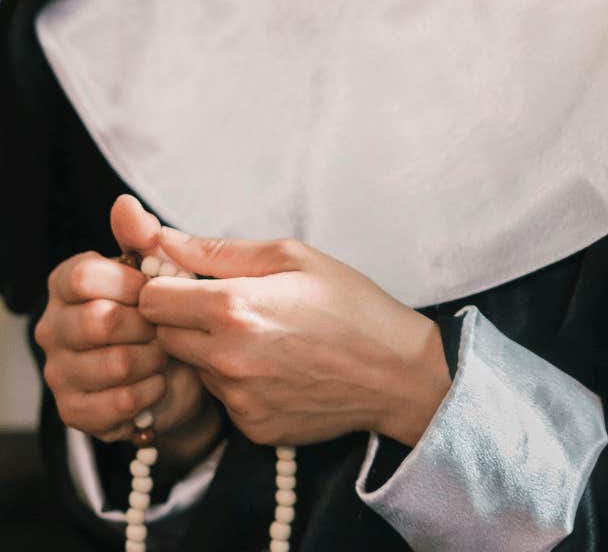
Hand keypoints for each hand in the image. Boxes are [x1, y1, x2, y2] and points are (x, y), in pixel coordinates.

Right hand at [33, 196, 223, 467]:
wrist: (176, 369)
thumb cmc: (161, 309)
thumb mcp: (158, 266)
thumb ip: (141, 236)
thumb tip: (124, 203)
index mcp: (67, 283)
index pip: (85, 278)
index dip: (129, 283)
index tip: (157, 288)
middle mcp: (53, 327)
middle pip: (99, 322)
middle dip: (147, 324)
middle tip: (166, 325)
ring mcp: (59, 372)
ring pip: (115, 364)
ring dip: (154, 359)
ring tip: (165, 353)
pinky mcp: (74, 411)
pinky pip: (117, 403)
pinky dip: (149, 392)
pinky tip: (157, 382)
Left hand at [139, 226, 450, 447]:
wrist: (396, 372)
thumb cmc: (349, 303)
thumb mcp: (292, 256)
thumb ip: (219, 250)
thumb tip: (163, 241)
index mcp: (234, 308)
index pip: (151, 299)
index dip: (165, 284)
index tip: (188, 280)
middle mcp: (227, 360)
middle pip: (162, 335)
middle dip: (181, 317)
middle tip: (226, 305)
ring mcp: (238, 400)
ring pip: (192, 367)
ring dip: (209, 350)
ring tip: (262, 335)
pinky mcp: (251, 427)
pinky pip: (222, 398)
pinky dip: (237, 381)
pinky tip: (276, 366)